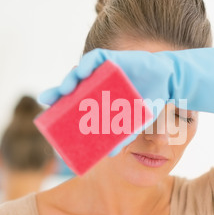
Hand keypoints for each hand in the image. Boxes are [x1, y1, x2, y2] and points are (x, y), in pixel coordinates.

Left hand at [38, 48, 173, 155]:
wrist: (166, 83)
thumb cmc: (147, 102)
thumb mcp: (133, 122)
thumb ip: (122, 136)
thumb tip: (110, 155)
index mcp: (99, 97)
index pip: (74, 99)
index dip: (60, 104)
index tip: (47, 110)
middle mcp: (98, 82)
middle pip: (73, 85)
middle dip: (59, 91)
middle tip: (50, 99)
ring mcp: (104, 70)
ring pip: (81, 72)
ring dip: (71, 79)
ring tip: (65, 89)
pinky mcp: (113, 58)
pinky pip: (96, 59)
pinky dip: (88, 64)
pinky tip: (83, 71)